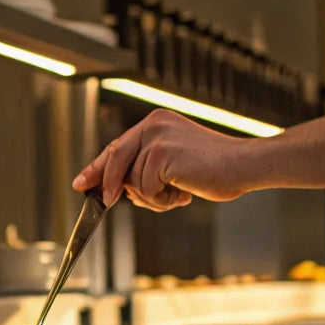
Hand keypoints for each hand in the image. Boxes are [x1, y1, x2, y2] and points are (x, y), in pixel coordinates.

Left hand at [73, 110, 253, 210]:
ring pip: (133, 182)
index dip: (97, 167)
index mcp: (156, 123)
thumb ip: (148, 169)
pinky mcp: (162, 153)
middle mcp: (153, 124)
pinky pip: (146, 188)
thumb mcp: (175, 165)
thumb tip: (118, 189)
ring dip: (153, 198)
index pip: (118, 146)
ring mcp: (157, 137)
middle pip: (115, 159)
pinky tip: (184, 193)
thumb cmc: (215, 169)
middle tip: (106, 201)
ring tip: (180, 193)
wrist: (244, 165)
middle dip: (109, 185)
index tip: (81, 183)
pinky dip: (162, 199)